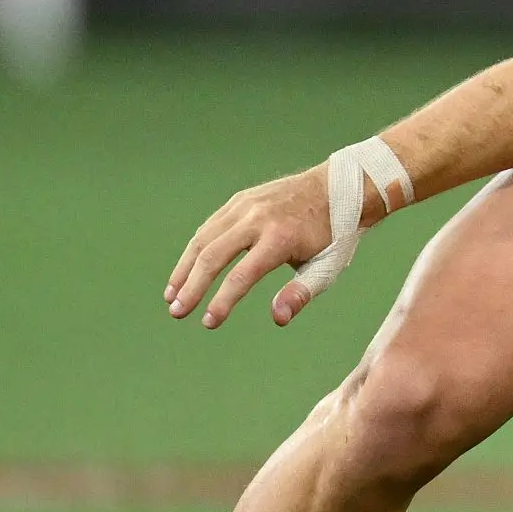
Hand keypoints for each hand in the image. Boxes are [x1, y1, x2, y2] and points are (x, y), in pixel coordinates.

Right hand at [164, 166, 373, 329]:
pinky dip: (194, 250)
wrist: (340, 189)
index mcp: (280, 237)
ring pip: (204, 239)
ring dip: (184, 269)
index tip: (209, 322)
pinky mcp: (239, 200)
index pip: (243, 275)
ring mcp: (245, 206)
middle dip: (192, 287)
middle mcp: (257, 219)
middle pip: (214, 256)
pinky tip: (186, 271)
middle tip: (176, 313)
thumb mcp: (326, 267)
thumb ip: (300, 294)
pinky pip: (210, 227)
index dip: (223, 301)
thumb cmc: (333, 235)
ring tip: (172, 297)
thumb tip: (277, 318)